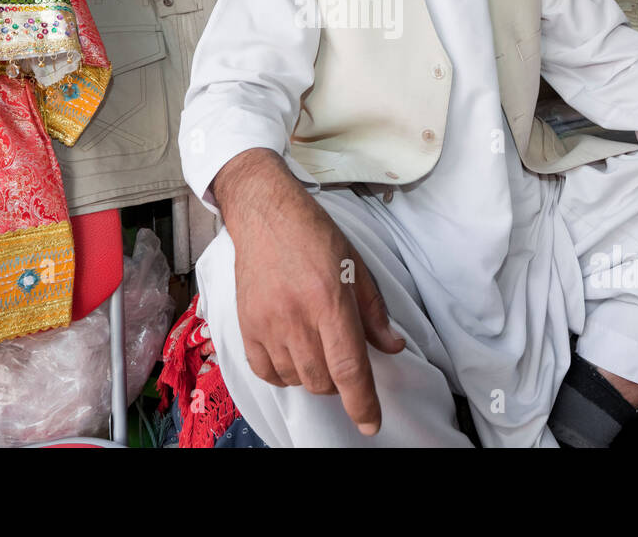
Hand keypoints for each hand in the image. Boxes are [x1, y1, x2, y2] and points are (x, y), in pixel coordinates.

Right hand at [212, 149, 406, 434]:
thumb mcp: (356, 267)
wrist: (265, 215)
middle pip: (322, 381)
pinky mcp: (245, 326)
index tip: (371, 422)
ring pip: (296, 379)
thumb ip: (374, 312)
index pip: (349, 368)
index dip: (362, 402)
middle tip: (344, 359)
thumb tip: (392, 346)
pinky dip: (284, 374)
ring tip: (318, 347)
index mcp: (330, 301)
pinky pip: (266, 372)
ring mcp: (267, 324)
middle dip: (340, 382)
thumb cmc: (314, 235)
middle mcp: (296, 318)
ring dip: (313, 376)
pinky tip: (293, 354)